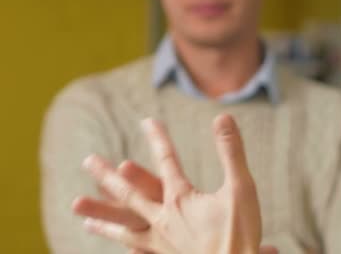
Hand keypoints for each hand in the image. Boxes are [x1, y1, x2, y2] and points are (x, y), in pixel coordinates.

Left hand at [76, 114, 266, 253]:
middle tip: (88, 162)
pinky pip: (140, 253)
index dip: (158, 139)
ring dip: (104, 220)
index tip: (147, 121)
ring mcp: (163, 243)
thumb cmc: (239, 231)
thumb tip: (223, 117)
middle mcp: (164, 220)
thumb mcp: (241, 187)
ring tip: (83, 217)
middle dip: (107, 177)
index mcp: (180, 199)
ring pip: (125, 230)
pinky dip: (127, 248)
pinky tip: (123, 249)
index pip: (167, 161)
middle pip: (130, 196)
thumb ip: (231, 152)